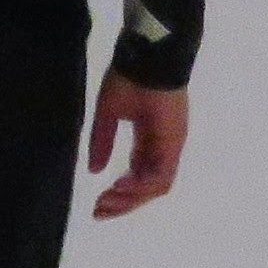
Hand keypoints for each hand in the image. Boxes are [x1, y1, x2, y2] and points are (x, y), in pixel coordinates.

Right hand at [87, 74, 187, 218]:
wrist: (146, 55)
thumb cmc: (129, 77)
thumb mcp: (108, 114)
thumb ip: (102, 142)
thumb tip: (93, 171)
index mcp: (149, 138)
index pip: (137, 174)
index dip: (119, 192)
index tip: (97, 203)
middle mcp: (162, 146)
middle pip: (147, 186)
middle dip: (123, 203)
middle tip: (98, 211)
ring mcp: (171, 145)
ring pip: (156, 186)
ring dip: (131, 199)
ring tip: (106, 202)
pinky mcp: (174, 143)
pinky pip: (161, 175)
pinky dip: (141, 186)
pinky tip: (119, 186)